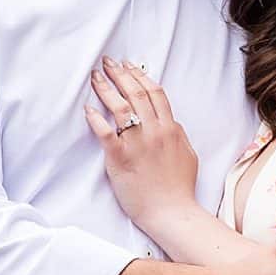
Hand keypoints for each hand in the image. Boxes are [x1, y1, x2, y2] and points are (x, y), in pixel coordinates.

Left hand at [86, 57, 198, 237]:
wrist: (171, 212)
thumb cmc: (179, 188)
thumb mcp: (188, 155)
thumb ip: (178, 135)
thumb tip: (171, 122)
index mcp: (171, 128)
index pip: (155, 93)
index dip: (140, 75)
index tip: (129, 65)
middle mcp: (154, 131)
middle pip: (136, 93)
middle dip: (120, 74)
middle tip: (107, 62)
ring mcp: (137, 144)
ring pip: (120, 107)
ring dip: (106, 88)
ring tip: (95, 76)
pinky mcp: (120, 158)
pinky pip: (105, 132)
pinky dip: (95, 118)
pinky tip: (87, 108)